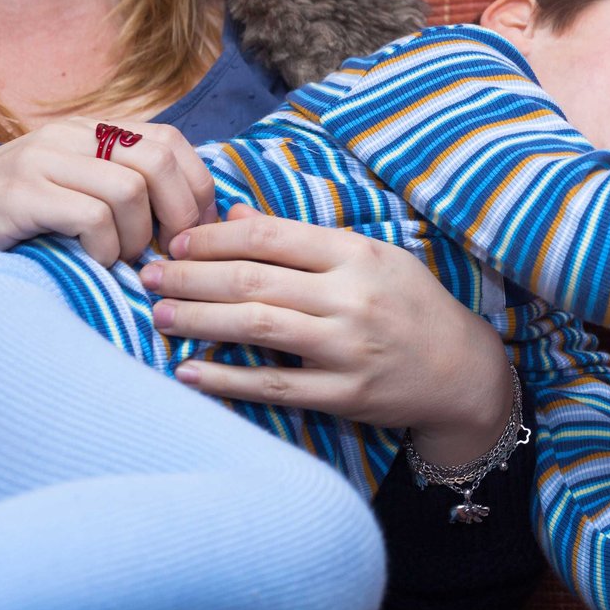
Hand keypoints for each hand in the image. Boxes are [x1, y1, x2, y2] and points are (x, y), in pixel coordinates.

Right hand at [0, 116, 212, 274]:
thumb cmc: (1, 219)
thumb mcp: (67, 189)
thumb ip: (116, 187)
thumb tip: (187, 216)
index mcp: (89, 131)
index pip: (170, 141)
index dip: (196, 186)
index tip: (197, 230)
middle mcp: (69, 136)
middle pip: (159, 160)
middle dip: (179, 213)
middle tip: (167, 252)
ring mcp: (43, 160)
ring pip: (131, 190)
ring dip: (137, 237)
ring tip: (120, 260)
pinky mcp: (20, 193)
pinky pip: (92, 216)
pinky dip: (104, 248)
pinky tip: (91, 263)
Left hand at [143, 205, 515, 465]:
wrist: (462, 370)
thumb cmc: (411, 305)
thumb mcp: (372, 258)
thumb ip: (304, 240)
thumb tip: (233, 215)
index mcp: (357, 254)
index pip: (270, 236)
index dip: (214, 238)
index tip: (177, 242)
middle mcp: (351, 297)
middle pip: (252, 280)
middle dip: (190, 277)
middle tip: (147, 277)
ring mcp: (346, 347)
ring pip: (255, 328)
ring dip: (197, 321)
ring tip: (158, 316)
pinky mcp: (342, 393)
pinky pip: (271, 385)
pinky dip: (224, 378)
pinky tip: (187, 372)